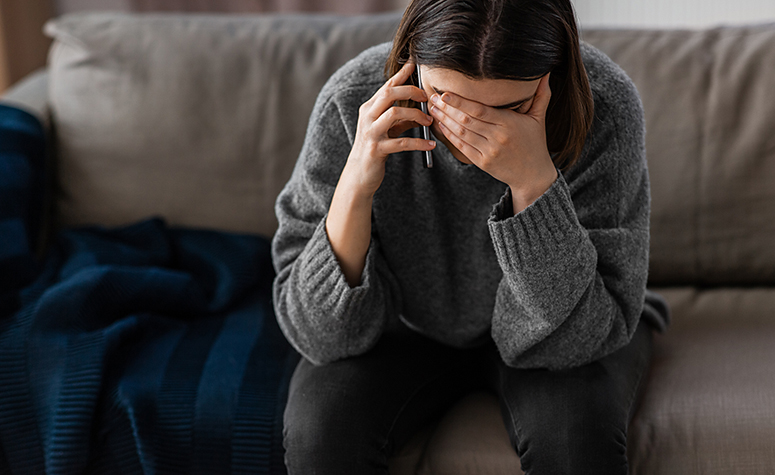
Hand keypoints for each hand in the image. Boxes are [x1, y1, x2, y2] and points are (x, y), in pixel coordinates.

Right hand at [343, 61, 435, 196]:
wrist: (359, 175)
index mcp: (369, 109)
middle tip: (427, 97)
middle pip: (389, 93)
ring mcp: (371, 132)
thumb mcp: (387, 131)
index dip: (401, 74)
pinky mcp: (377, 149)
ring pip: (395, 113)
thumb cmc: (374, 150)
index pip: (387, 86)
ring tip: (430, 122)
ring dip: (416, 115)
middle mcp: (367, 117)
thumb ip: (401, 120)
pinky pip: (401, 142)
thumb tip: (422, 112)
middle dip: (411, 91)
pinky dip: (419, 143)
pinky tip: (430, 145)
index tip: (414, 63)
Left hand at [429, 73, 557, 211]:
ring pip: (461, 133)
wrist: (533, 175)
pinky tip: (440, 125)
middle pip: (466, 120)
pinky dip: (449, 135)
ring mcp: (489, 151)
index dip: (460, 102)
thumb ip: (541, 95)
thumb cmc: (535, 144)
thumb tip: (547, 73)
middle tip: (432, 97)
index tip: (445, 93)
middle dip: (446, 108)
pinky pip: (461, 146)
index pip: (480, 110)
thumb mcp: (539, 118)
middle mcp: (497, 138)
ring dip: (444, 120)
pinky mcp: (482, 162)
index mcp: (509, 124)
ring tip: (432, 109)